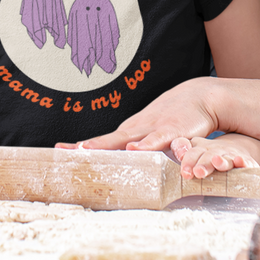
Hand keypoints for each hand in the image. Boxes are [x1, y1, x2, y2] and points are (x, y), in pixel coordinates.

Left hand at [67, 78, 219, 151]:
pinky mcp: (171, 131)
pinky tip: (133, 150)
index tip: (59, 151)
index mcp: (130, 132)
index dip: (81, 147)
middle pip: (106, 141)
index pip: (101, 142)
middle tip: (63, 152)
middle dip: (84, 147)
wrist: (200, 96)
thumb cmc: (173, 119)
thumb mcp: (150, 134)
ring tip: (86, 150)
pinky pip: (156, 140)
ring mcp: (151, 129)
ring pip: (125, 139)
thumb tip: (122, 162)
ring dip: (105, 145)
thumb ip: (137, 148)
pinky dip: (144, 146)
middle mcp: (136, 130)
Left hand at [171, 136, 258, 178]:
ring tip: (217, 162)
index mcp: (201, 150)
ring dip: (221, 161)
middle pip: (208, 156)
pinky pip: (245, 162)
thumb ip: (182, 150)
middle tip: (198, 172)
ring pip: (225, 159)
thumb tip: (177, 151)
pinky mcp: (245, 162)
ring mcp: (230, 156)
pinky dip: (244, 162)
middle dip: (203, 164)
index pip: (193, 153)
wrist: (235, 150)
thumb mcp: (194, 153)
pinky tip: (240, 162)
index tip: (185, 172)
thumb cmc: (207, 156)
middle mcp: (215, 152)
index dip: (188, 162)